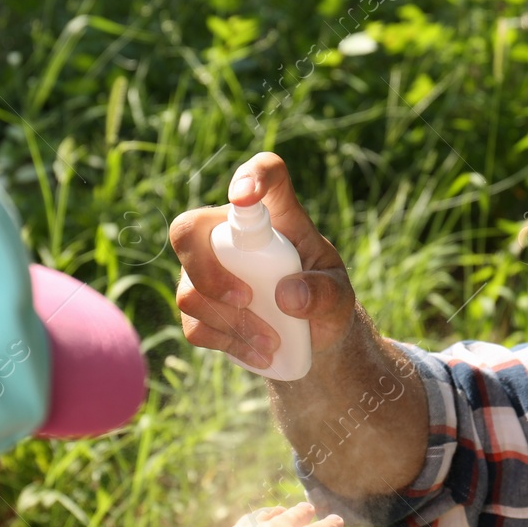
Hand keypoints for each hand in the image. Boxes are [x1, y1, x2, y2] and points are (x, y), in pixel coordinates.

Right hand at [170, 152, 358, 368]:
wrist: (310, 338)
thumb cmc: (324, 299)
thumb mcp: (339, 297)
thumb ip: (324, 293)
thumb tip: (288, 295)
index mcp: (276, 215)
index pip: (264, 173)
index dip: (251, 176)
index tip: (245, 197)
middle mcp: (230, 235)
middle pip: (187, 229)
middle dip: (207, 270)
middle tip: (246, 298)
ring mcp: (205, 271)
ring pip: (190, 290)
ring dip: (233, 323)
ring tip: (273, 342)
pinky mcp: (198, 308)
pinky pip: (195, 326)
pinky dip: (230, 343)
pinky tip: (260, 352)